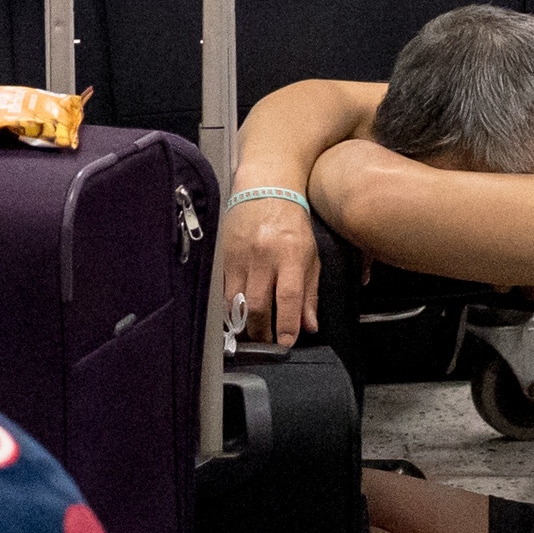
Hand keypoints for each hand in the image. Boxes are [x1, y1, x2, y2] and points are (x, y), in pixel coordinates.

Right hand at [217, 188, 318, 350]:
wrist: (264, 188)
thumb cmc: (292, 223)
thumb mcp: (310, 255)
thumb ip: (309, 292)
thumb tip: (309, 326)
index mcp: (290, 254)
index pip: (288, 296)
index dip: (286, 325)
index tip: (286, 344)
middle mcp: (263, 256)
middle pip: (256, 305)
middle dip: (260, 332)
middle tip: (266, 344)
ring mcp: (239, 256)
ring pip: (235, 301)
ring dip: (242, 323)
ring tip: (250, 333)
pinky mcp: (223, 255)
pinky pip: (223, 290)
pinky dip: (230, 307)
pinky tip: (237, 314)